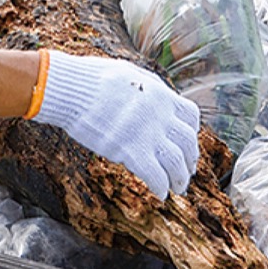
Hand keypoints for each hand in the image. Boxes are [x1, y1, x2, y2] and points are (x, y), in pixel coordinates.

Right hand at [33, 50, 199, 198]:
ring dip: (180, 179)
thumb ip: (145, 88)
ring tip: (177, 188)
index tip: (186, 144)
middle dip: (190, 160)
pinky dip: (161, 187)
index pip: (191, 116)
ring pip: (177, 163)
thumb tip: (149, 95)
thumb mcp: (129, 74)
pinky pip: (156, 176)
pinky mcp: (131, 151)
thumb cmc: (92, 79)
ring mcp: (148, 133)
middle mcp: (161, 115)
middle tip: (186, 171)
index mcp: (161, 94)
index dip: (192, 133)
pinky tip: (160, 194)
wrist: (74, 89)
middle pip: (188, 143)